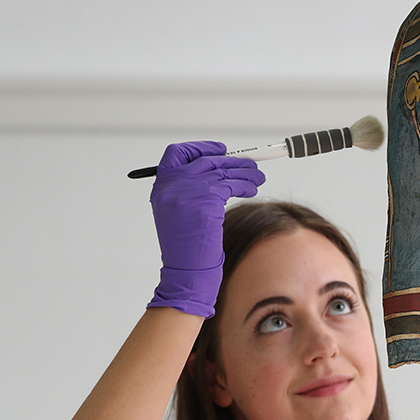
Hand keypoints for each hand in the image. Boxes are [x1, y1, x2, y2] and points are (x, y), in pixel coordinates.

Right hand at [146, 141, 265, 317]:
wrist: (186, 272)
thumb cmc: (187, 247)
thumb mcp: (180, 213)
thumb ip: (189, 189)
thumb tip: (218, 169)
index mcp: (161, 187)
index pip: (177, 153)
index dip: (200, 148)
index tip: (221, 151)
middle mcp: (171, 186)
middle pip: (206, 161)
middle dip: (233, 162)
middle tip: (251, 166)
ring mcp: (187, 193)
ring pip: (222, 171)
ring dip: (245, 172)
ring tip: (258, 178)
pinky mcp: (206, 203)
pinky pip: (231, 185)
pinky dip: (245, 184)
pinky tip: (252, 189)